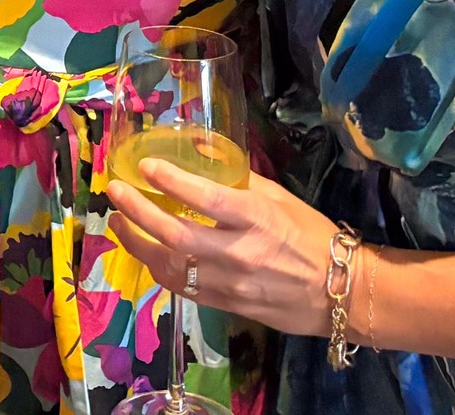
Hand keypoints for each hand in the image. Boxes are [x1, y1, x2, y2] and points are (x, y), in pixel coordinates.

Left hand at [107, 160, 359, 340]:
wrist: (340, 292)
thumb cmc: (310, 234)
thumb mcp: (278, 195)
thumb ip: (236, 175)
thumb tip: (196, 148)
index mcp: (255, 218)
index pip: (205, 197)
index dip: (170, 180)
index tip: (145, 165)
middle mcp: (238, 252)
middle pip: (174, 235)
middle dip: (137, 212)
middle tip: (114, 193)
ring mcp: (229, 284)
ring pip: (170, 266)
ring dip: (138, 243)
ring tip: (118, 223)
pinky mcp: (225, 305)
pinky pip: (182, 287)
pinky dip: (159, 268)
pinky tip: (146, 251)